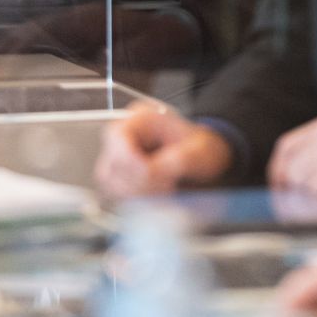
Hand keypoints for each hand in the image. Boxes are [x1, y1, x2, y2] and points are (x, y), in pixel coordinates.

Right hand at [94, 102, 233, 197]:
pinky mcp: (123, 175)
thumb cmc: (203, 148)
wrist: (206, 158)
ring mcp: (122, 156)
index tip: (155, 176)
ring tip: (163, 190)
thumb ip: (177, 161)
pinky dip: (134, 198)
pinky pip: (116, 192)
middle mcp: (127, 135)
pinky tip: (157, 195)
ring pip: (109, 180)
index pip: (118, 137)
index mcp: (142, 118)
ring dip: (134, 192)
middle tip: (165, 186)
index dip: (131, 161)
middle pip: (111, 162)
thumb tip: (150, 174)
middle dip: (136, 180)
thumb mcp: (200, 151)